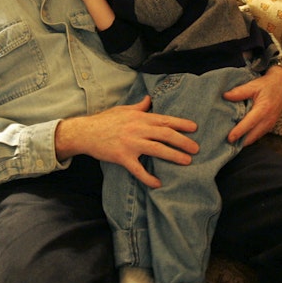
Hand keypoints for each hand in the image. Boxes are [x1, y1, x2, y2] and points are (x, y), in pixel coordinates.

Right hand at [55, 96, 198, 188]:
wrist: (85, 132)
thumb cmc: (105, 120)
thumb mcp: (123, 109)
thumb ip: (139, 106)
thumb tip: (149, 99)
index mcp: (140, 117)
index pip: (165, 119)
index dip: (181, 124)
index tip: (194, 128)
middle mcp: (138, 129)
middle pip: (166, 134)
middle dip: (183, 141)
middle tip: (196, 148)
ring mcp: (130, 143)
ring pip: (157, 150)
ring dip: (174, 156)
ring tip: (187, 162)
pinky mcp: (122, 157)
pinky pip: (138, 169)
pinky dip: (149, 177)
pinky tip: (158, 183)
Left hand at [223, 66, 281, 145]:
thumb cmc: (267, 85)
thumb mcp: (253, 85)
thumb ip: (240, 91)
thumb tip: (225, 96)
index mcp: (264, 109)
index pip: (249, 123)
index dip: (239, 132)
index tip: (229, 138)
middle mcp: (268, 120)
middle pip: (252, 136)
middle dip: (239, 141)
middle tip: (225, 143)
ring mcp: (270, 125)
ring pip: (254, 138)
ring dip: (243, 141)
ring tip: (229, 142)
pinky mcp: (269, 126)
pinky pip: (257, 136)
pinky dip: (248, 138)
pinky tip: (238, 137)